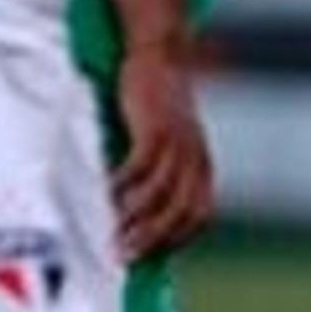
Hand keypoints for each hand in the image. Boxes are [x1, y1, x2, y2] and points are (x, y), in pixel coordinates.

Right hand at [112, 40, 214, 257]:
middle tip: (123, 256)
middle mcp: (196, 157)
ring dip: (137, 218)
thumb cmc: (159, 105)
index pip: (200, 216)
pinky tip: (107, 194)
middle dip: (153, 238)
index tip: (150, 256)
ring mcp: (179, 143)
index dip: (177, 239)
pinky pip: (142, 165)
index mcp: (203, 166)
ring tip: (113, 233)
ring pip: (162, 193)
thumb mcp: (171, 142)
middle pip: (182, 211)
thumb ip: (165, 172)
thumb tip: (141, 212)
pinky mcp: (157, 127)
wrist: (161, 55)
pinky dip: (125, 184)